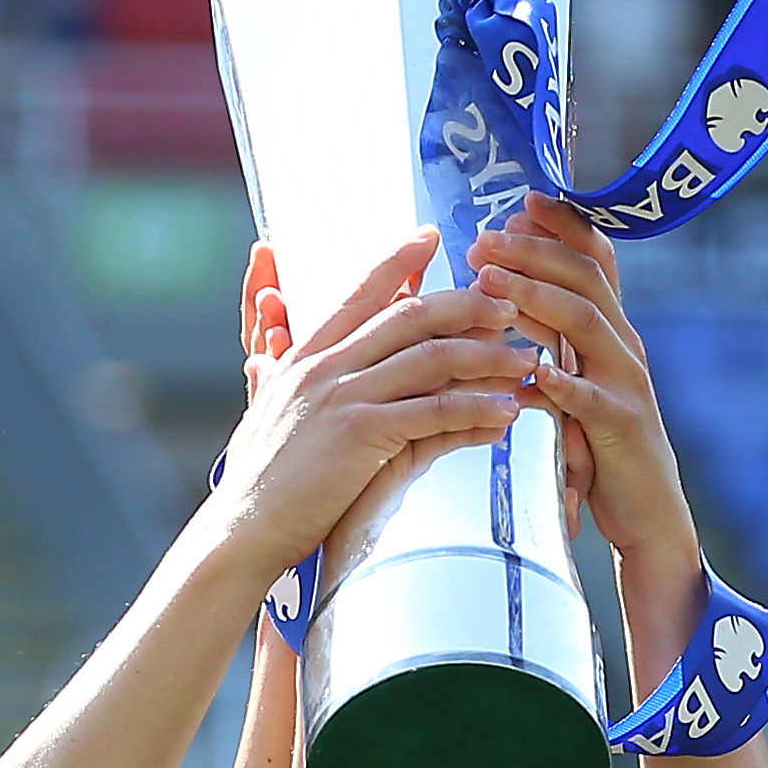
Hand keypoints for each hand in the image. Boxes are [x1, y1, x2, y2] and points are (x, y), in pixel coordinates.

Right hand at [199, 232, 535, 599]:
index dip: (397, 263)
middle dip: (464, 305)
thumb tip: (264, 361)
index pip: (358, 294)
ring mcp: (343, 397)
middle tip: (505, 304)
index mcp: (304, 358)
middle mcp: (325, 367)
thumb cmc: (259, 484)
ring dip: (485, 356)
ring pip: (430, 358)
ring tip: (524, 359)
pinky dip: (475, 408)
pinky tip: (504, 411)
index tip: (429, 239)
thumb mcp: (267, 416)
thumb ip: (274, 380)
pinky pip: (433, 410)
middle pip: (408, 316)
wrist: (242, 528)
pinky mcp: (362, 434)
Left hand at [468, 200, 706, 654]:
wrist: (647, 517)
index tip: (523, 199)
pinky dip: (559, 381)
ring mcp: (627, 386)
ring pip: (586, 323)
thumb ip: (556, 342)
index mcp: (613, 333)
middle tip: (484, 236)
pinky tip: (530, 370)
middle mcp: (625, 348)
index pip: (595, 261)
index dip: (564, 226)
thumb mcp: (578, 383)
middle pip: (584, 278)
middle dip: (534, 250)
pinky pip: (589, 398)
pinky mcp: (621, 430)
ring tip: (488, 281)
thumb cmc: (601, 449)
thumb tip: (508, 297)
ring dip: (535, 297)